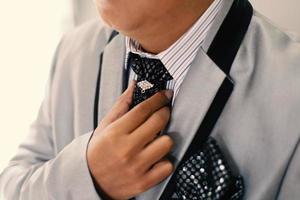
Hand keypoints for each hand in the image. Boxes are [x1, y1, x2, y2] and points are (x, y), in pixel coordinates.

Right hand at [87, 81, 173, 199]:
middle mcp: (127, 149)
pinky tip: (155, 158)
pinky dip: (164, 161)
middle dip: (164, 112)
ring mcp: (137, 167)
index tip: (165, 95)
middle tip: (162, 112)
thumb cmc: (98, 151)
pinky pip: (167, 166)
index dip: (158, 99)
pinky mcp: (144, 182)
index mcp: (115, 133)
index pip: (143, 109)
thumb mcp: (105, 126)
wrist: (90, 182)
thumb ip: (121, 105)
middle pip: (158, 121)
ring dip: (164, 139)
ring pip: (167, 143)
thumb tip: (135, 85)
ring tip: (155, 140)